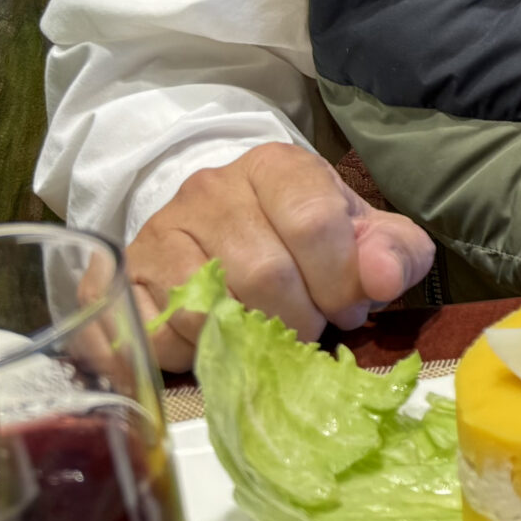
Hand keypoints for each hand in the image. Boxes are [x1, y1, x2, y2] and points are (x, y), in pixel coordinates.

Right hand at [125, 143, 434, 371]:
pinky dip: (197, 353)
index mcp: (277, 167)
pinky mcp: (127, 275)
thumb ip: (393, 251)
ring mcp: (162, 230)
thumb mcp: (365, 234)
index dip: (339, 281)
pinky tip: (221, 341)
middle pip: (264, 273)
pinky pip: (159, 333)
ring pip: (209, 307)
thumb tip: (382, 278)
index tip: (348, 308)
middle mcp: (212, 189)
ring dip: (250, 341)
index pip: (314, 223)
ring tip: (270, 336)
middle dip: (301, 319)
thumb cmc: (307, 235)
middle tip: (311, 329)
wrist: (227, 224)